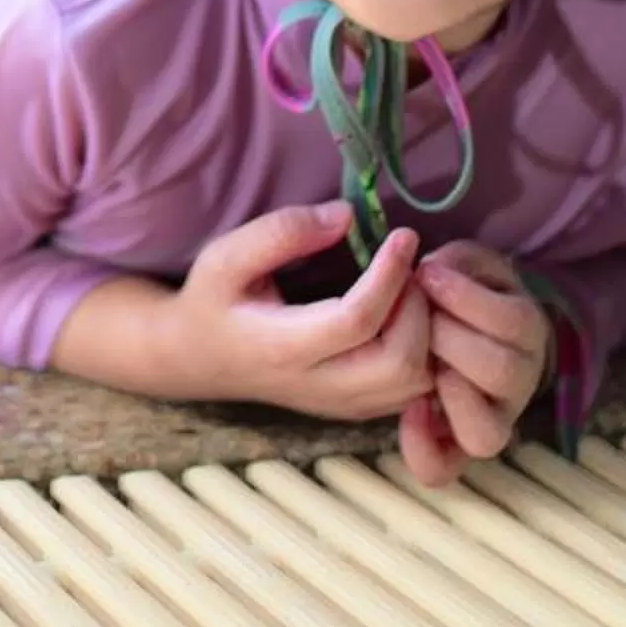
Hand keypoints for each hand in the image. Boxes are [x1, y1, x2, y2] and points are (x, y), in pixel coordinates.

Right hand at [169, 203, 434, 421]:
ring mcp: (340, 405)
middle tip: (413, 267)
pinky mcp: (354, 410)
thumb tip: (347, 216)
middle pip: (399, 363)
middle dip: (418, 309)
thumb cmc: (212, 301)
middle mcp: (318, 386)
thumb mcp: (226, 256)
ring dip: (427, 333)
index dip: (390, 276)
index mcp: (283, 347)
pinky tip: (408, 316)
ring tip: (413, 290)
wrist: (197, 358)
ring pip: (414, 385)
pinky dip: (426, 354)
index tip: (403, 235)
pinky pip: (412, 393)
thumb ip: (282, 232)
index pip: (357, 320)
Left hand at [398, 240, 551, 486]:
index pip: (512, 322)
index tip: (427, 274)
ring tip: (426, 366)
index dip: (463, 297)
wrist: (457, 328)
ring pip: (484, 435)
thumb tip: (432, 275)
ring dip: (450, 396)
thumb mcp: (465, 262)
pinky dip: (423, 450)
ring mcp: (492, 420)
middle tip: (424, 319)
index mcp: (528, 330)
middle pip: (499, 373)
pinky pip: (443, 469)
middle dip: (449, 339)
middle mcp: (520, 383)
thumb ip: (455, 263)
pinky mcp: (454, 445)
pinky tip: (410, 410)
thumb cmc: (461, 290)